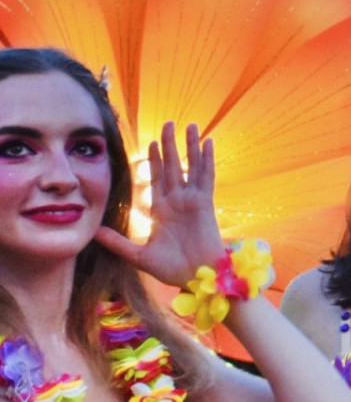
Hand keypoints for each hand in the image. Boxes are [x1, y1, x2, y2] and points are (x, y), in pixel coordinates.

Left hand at [94, 123, 224, 287]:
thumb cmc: (172, 270)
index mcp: (163, 211)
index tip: (151, 144)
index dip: (155, 161)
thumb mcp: (138, 255)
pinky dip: (206, 159)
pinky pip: (205, 176)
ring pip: (190, 166)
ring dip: (189, 145)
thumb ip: (117, 242)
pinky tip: (207, 142)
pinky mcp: (204, 203)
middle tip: (167, 124)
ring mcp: (192, 200)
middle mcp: (178, 201)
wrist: (198, 277)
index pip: (158, 179)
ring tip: (189, 124)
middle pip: (173, 166)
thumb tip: (93, 232)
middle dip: (169, 145)